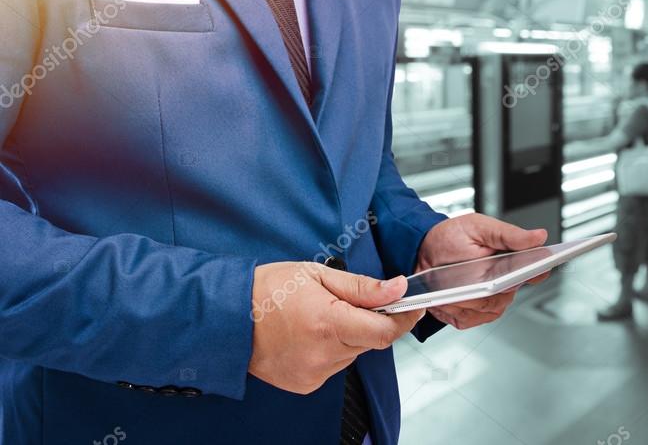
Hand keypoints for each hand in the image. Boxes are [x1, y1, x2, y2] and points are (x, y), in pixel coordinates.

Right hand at [248, 262, 423, 394]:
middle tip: (346, 300)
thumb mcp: (317, 275)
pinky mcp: (305, 383)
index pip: (385, 331)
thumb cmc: (266, 290)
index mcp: (328, 324)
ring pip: (352, 352)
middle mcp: (323, 354)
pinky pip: (334, 364)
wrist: (225, 319)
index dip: (404, 318)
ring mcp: (314, 373)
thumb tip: (397, 288)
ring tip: (318, 316)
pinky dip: (331, 348)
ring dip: (348, 334)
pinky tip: (308, 334)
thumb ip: (362, 287)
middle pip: (369, 341)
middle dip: (368, 320)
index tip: (413, 305)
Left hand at [416, 214, 548, 329]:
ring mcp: (488, 303)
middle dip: (489, 286)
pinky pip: (468, 319)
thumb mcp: (480, 227)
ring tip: (452, 283)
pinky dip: (454, 308)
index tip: (532, 270)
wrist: (423, 251)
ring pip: (486, 309)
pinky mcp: (470, 316)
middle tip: (472, 275)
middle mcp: (504, 286)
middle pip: (506, 295)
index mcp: (512, 262)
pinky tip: (447, 294)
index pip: (535, 271)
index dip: (537, 272)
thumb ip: (509, 234)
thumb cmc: (453, 237)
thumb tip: (539, 236)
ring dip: (468, 296)